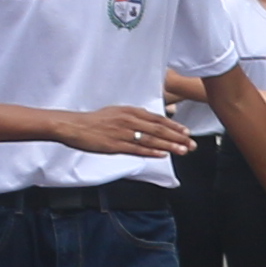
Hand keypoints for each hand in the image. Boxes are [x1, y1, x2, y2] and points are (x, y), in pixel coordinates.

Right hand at [48, 103, 195, 158]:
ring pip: (151, 139)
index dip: (174, 126)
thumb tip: (149, 123)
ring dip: (169, 145)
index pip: (157, 119)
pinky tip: (163, 155)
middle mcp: (129, 120)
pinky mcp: (115, 145)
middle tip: (192, 144)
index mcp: (130, 111)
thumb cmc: (94, 120)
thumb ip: (133, 117)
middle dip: (177, 137)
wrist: (73, 125)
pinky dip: (151, 151)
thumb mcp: (116, 112)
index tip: (187, 132)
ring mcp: (122, 133)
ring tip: (183, 151)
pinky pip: (136, 149)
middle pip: (158, 129)